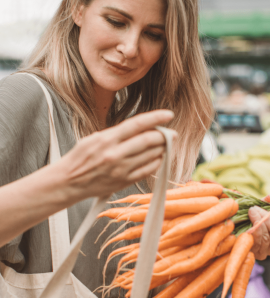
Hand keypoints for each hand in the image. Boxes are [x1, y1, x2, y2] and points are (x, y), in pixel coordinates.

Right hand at [58, 110, 175, 199]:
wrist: (69, 182)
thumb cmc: (80, 158)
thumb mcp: (94, 138)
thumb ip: (117, 133)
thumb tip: (139, 128)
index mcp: (107, 139)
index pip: (137, 124)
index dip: (156, 118)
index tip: (168, 114)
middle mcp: (115, 154)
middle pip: (148, 141)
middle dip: (164, 136)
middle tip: (172, 133)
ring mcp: (121, 169)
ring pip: (151, 156)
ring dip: (162, 149)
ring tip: (165, 145)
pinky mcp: (124, 181)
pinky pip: (148, 171)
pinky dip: (157, 162)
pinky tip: (158, 158)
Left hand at [248, 194, 269, 260]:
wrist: (234, 225)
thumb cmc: (251, 216)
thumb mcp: (262, 205)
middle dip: (268, 218)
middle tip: (258, 208)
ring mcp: (265, 251)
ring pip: (267, 237)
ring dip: (259, 221)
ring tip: (252, 210)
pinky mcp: (254, 252)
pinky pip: (257, 241)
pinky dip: (255, 228)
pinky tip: (251, 220)